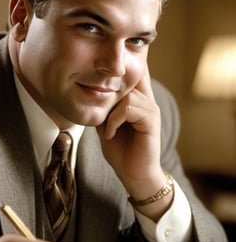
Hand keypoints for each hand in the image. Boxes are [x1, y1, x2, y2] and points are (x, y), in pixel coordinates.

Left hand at [97, 65, 169, 216]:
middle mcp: (147, 100)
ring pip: (126, 94)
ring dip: (109, 112)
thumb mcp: (106, 123)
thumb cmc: (121, 150)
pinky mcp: (151, 121)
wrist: (134, 174)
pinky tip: (110, 134)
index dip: (120, 67)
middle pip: (127, 79)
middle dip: (108, 91)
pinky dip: (114, 120)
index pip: (132, 72)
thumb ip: (103, 107)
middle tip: (99, 112)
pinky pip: (129, 109)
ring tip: (106, 130)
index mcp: (137, 99)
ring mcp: (151, 110)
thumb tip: (88, 91)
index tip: (102, 68)